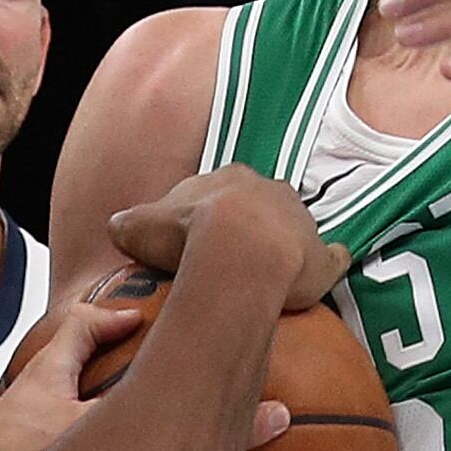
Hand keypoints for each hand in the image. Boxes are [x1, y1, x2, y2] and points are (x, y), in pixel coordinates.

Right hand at [107, 168, 348, 310]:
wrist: (234, 252)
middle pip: (260, 205)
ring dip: (285, 244)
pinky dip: (330, 263)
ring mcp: (300, 221)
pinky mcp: (323, 256)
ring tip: (271, 272)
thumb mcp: (138, 226)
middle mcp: (269, 190)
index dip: (208, 214)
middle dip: (250, 224)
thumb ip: (129, 224)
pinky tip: (326, 271)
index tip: (200, 236)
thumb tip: (118, 226)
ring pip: (294, 228)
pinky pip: (332, 257)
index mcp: (227, 178)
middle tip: (234, 254)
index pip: (218, 191)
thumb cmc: (186, 234)